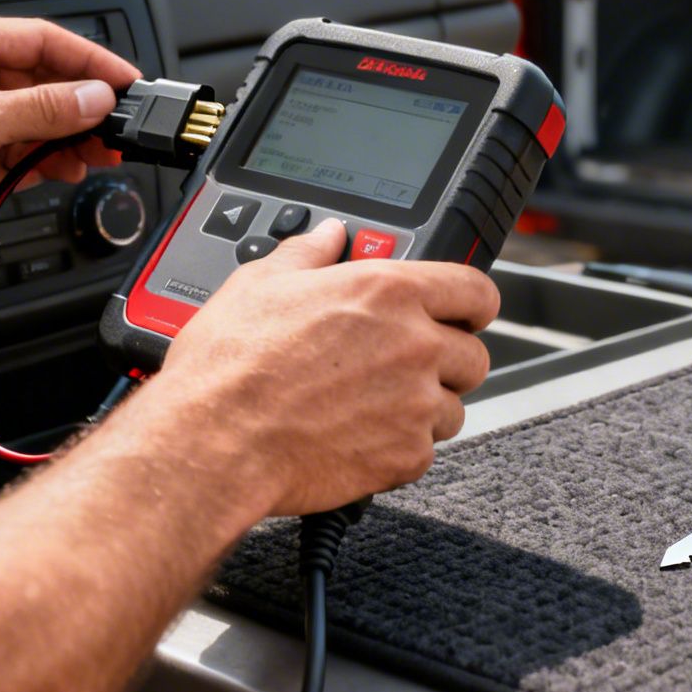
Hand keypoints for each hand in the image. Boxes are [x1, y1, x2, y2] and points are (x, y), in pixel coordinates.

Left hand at [0, 17, 141, 265]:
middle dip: (84, 105)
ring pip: (40, 121)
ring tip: (102, 152)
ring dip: (72, 137)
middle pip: (46, 82)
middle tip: (119, 124)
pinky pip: (27, 153)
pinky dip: (51, 161)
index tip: (124, 79)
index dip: (88, 59)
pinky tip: (69, 168)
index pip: (41, 40)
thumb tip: (93, 96)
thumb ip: (41, 108)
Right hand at [137, 219, 499, 516]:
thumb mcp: (260, 285)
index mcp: (388, 292)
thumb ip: (308, 253)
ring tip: (372, 407)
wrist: (214, 442)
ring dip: (425, 408)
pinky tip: (359, 437)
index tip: (462, 314)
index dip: (471, 304)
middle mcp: (415, 345)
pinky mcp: (406, 455)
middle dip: (446, 361)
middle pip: (473, 355)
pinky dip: (400, 449)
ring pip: (453, 408)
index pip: (476, 291)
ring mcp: (416, 404)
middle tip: (404, 367)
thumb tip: (329, 235)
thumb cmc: (230, 367)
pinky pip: (425, 451)